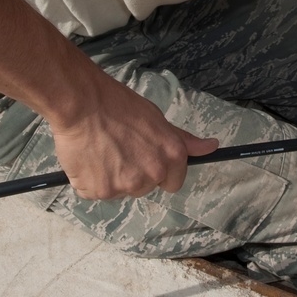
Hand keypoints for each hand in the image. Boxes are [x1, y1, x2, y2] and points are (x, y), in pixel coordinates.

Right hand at [50, 78, 218, 199]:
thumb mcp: (158, 120)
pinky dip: (89, 180)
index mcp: (172, 157)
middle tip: (118, 149)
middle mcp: (152, 175)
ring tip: (101, 151)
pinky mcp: (99, 191)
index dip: (159, 172)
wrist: (83, 104)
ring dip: (111, 178)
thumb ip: (184, 140)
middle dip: (133, 174)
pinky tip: (87, 158)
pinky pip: (95, 192)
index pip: (173, 183)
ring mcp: (125, 186)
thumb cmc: (120, 106)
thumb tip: (213, 147)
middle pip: (145, 187)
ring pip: (120, 191)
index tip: (145, 160)